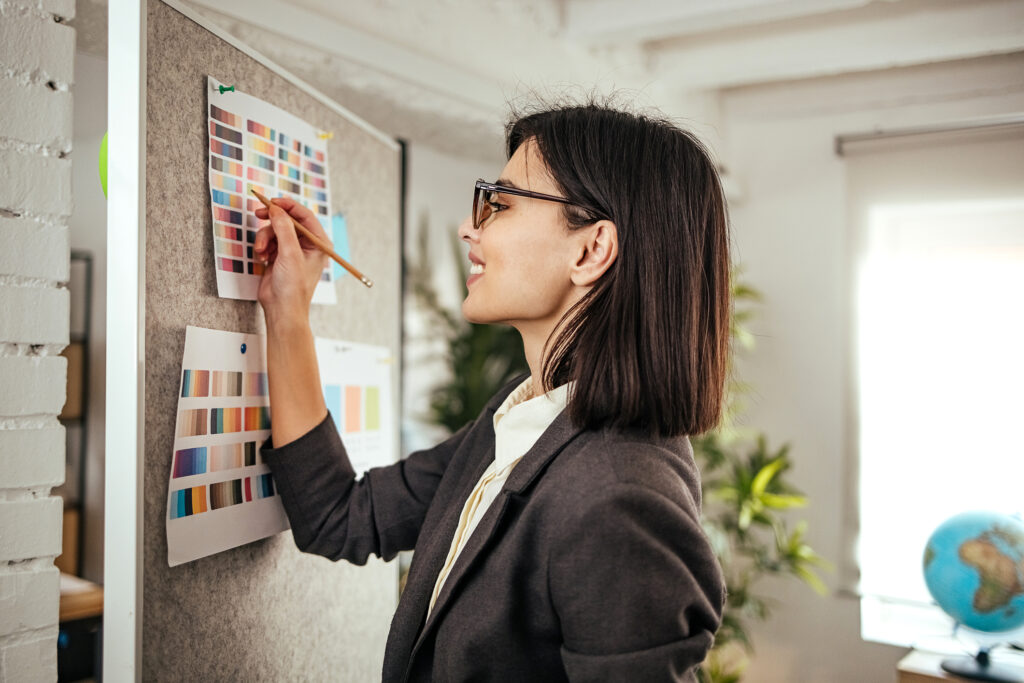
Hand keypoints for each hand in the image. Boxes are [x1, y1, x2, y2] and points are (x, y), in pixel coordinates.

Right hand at [253, 197, 329, 326]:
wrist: (281, 309)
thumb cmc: (293, 287)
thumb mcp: (290, 254)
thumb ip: (284, 228)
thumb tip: (277, 209)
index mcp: (318, 243)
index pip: (304, 215)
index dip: (288, 206)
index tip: (272, 202)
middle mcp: (307, 245)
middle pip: (288, 220)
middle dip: (272, 220)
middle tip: (259, 214)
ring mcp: (292, 250)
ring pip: (274, 230)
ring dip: (265, 238)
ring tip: (262, 251)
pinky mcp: (279, 256)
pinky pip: (268, 241)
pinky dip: (262, 246)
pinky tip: (262, 258)